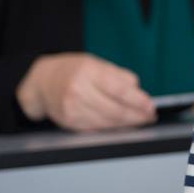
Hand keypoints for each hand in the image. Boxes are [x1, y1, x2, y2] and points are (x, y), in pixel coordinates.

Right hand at [16, 53, 155, 131]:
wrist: (43, 82)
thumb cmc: (74, 70)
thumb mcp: (97, 63)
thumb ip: (119, 76)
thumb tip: (138, 92)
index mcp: (88, 72)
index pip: (119, 90)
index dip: (138, 101)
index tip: (151, 106)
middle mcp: (78, 92)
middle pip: (115, 110)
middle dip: (137, 116)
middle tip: (150, 116)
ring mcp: (73, 110)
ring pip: (108, 123)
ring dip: (128, 124)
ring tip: (141, 120)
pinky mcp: (70, 124)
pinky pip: (98, 129)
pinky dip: (113, 128)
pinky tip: (123, 125)